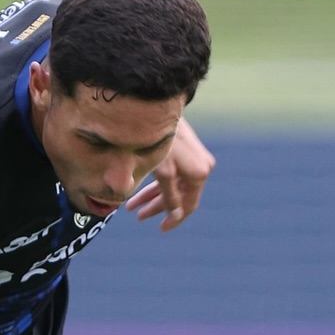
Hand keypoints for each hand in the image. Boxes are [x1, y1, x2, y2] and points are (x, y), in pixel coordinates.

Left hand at [127, 117, 214, 231]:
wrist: (159, 106)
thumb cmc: (159, 139)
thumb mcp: (162, 171)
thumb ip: (169, 195)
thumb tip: (176, 215)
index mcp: (199, 173)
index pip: (188, 206)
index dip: (174, 219)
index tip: (161, 228)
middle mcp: (202, 166)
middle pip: (179, 196)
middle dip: (157, 207)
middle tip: (138, 215)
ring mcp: (196, 158)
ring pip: (174, 185)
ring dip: (154, 196)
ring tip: (132, 206)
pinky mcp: (187, 151)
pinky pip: (175, 174)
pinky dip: (159, 183)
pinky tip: (140, 188)